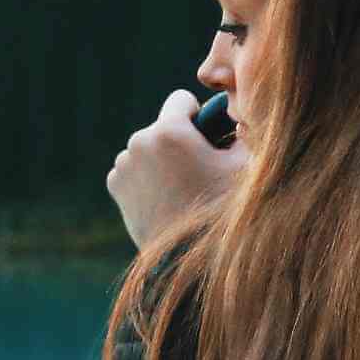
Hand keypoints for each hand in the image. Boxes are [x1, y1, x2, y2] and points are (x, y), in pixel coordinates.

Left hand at [106, 88, 247, 244]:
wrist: (190, 259)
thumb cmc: (222, 212)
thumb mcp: (244, 168)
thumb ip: (242, 133)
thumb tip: (237, 119)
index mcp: (170, 131)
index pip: (181, 99)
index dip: (198, 115)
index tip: (206, 136)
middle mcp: (139, 142)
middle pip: (163, 127)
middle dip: (178, 141)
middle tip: (197, 171)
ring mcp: (124, 165)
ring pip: (146, 148)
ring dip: (160, 159)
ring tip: (181, 188)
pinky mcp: (116, 186)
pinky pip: (133, 169)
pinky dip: (146, 178)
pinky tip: (164, 198)